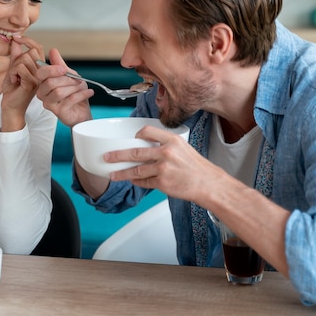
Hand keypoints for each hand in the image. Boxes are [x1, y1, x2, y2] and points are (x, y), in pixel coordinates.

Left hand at [0, 35, 44, 130]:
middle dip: (17, 60)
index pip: (38, 47)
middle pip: (29, 52)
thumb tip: (15, 40)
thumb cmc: (13, 89)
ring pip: (24, 59)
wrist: (10, 106)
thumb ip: (15, 55)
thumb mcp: (13, 69)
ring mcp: (38, 78)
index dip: (28, 40)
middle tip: (14, 72)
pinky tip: (14, 81)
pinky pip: (20, 68)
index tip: (16, 38)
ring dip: (13, 68)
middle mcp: (42, 72)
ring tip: (14, 78)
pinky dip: (12, 73)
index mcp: (39, 68)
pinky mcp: (31, 83)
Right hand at [36, 48, 93, 126]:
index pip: (41, 74)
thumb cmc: (74, 93)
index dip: (52, 70)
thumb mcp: (69, 75)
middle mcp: (43, 93)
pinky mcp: (58, 112)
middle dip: (68, 79)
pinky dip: (82, 94)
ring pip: (58, 92)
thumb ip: (59, 64)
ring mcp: (49, 104)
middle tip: (78, 80)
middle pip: (50, 83)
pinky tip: (89, 92)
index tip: (65, 69)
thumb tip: (53, 50)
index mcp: (43, 83)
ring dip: (74, 88)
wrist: (82, 110)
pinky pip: (70, 100)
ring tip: (82, 87)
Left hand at [106, 125, 224, 205]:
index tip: (130, 139)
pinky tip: (131, 180)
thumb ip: (165, 145)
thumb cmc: (197, 167)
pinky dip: (136, 181)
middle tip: (107, 157)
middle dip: (117, 155)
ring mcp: (163, 168)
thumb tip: (147, 146)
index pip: (147, 131)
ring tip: (112, 174)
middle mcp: (166, 153)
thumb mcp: (183, 147)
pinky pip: (144, 182)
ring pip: (135, 170)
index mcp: (171, 140)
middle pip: (135, 152)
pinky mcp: (162, 183)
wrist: (208, 183)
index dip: (136, 135)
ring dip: (122, 173)